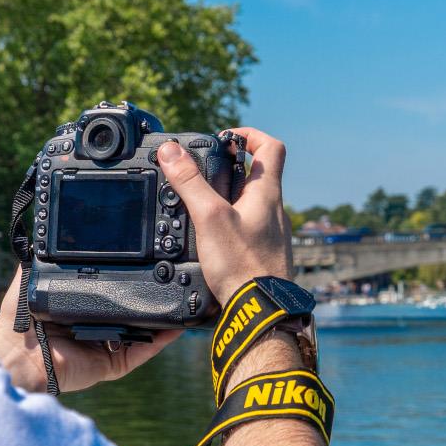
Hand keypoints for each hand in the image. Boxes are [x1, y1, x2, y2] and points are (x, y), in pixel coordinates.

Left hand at [0, 266, 182, 392]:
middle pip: (132, 311)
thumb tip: (41, 234)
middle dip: (151, 297)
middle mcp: (98, 327)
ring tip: (181, 296)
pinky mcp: (114, 364)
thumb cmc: (22, 320)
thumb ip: (41, 261)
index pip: (112, 292)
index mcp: (82, 308)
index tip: (146, 261)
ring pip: (144, 331)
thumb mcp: (32, 281)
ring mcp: (108, 346)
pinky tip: (176, 323)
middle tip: (171, 277)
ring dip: (162, 317)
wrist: (21, 355)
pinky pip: (143, 351)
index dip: (130, 280)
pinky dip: (161, 339)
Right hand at [157, 126, 292, 304]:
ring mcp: (272, 233)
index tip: (227, 137)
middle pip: (258, 175)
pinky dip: (231, 222)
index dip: (250, 135)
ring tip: (202, 203)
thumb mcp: (209, 217)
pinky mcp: (264, 253)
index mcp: (267, 193)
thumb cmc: (242, 265)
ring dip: (230, 196)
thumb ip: (190, 183)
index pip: (271, 148)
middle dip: (231, 168)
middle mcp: (274, 210)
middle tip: (205, 170)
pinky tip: (212, 236)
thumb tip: (171, 152)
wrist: (260, 310)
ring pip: (252, 202)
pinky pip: (249, 227)